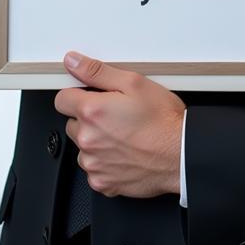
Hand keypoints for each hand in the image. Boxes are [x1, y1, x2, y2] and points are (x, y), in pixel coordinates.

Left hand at [54, 52, 185, 198]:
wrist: (182, 155)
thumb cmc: (163, 121)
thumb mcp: (134, 82)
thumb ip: (97, 71)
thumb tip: (73, 62)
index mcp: (92, 112)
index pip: (61, 99)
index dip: (77, 95)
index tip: (91, 97)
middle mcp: (88, 140)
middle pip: (72, 124)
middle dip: (88, 118)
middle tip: (115, 116)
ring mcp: (94, 164)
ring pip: (83, 148)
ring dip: (96, 141)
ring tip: (123, 136)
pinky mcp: (103, 183)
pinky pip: (94, 169)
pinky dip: (104, 162)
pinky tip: (124, 153)